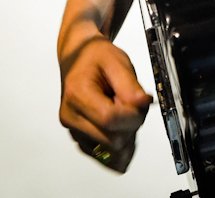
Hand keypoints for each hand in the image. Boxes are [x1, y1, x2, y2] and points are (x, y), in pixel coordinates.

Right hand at [59, 32, 151, 172]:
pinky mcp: (81, 142)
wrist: (79, 59)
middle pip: (112, 140)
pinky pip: (107, 156)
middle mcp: (71, 117)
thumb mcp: (116, 60)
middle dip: (131, 125)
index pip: (109, 120)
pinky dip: (119, 143)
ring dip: (126, 135)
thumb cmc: (95, 58)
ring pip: (112, 152)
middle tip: (130, 103)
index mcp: (76, 94)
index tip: (141, 103)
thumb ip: (131, 85)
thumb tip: (143, 104)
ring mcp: (74, 132)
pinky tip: (118, 124)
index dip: (133, 116)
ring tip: (122, 111)